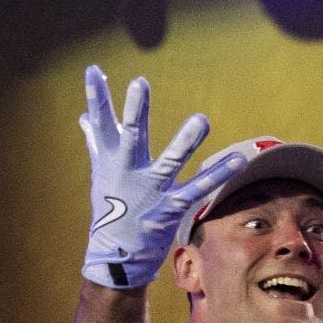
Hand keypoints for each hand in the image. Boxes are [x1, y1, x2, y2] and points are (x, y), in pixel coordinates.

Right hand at [77, 68, 246, 290]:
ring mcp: (150, 189)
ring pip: (169, 161)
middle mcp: (129, 170)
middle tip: (139, 84)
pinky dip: (218, 175)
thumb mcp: (100, 170)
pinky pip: (197, 189)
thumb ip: (96, 140)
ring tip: (201, 120)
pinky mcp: (170, 207)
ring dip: (186, 142)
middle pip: (132, 136)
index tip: (93, 70)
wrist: (115, 252)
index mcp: (111, 158)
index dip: (96, 96)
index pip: (101, 122)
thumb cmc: (110, 205)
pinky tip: (238, 159)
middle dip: (136, 111)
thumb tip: (84, 117)